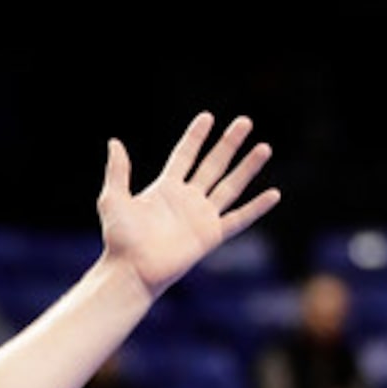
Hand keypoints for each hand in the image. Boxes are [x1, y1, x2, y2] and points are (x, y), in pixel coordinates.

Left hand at [95, 113, 277, 299]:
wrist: (131, 270)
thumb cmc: (119, 239)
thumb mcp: (113, 199)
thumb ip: (117, 171)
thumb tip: (114, 142)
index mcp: (165, 188)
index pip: (185, 155)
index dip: (196, 137)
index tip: (208, 117)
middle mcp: (187, 199)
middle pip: (213, 164)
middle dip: (229, 143)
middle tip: (244, 122)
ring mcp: (201, 217)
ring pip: (230, 186)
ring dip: (248, 167)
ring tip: (264, 147)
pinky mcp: (211, 235)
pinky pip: (239, 219)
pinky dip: (257, 208)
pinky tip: (274, 194)